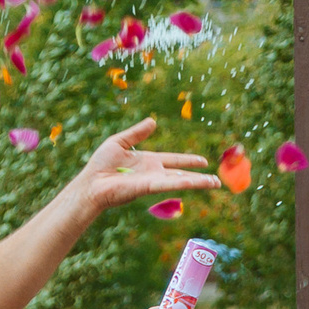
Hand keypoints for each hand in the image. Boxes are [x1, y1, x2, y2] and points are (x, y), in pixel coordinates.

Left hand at [72, 118, 217, 214]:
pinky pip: (170, 184)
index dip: (188, 160)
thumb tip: (153, 121)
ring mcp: (153, 181)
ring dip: (199, 183)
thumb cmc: (100, 164)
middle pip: (182, 174)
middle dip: (200, 178)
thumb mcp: (119, 142)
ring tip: (216, 184)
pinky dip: (186, 183)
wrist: (92, 182)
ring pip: (181, 181)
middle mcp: (154, 172)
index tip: (203, 161)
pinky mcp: (149, 187)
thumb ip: (136, 133)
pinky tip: (199, 183)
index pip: (174, 160)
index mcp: (149, 161)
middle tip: (217, 181)